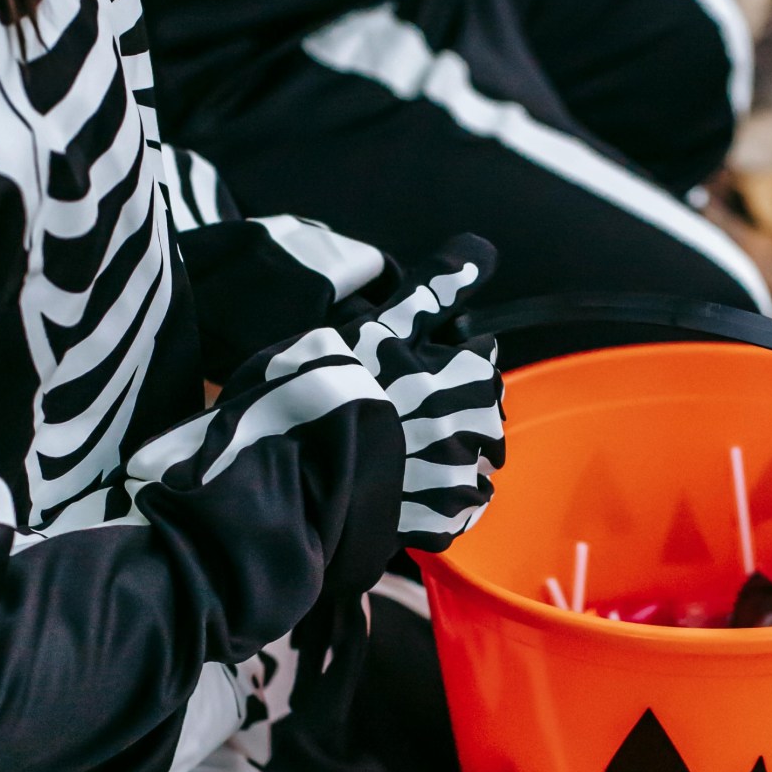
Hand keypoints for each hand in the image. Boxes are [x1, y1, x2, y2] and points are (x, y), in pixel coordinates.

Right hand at [340, 234, 504, 551]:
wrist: (287, 463)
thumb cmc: (330, 383)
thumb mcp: (379, 325)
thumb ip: (433, 290)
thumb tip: (483, 246)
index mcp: (467, 378)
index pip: (481, 366)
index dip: (446, 366)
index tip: (411, 373)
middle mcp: (472, 429)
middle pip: (481, 420)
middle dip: (453, 418)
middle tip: (401, 418)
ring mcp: (453, 481)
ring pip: (471, 470)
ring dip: (446, 464)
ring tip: (399, 458)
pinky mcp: (432, 524)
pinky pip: (452, 516)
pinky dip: (434, 508)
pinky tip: (401, 495)